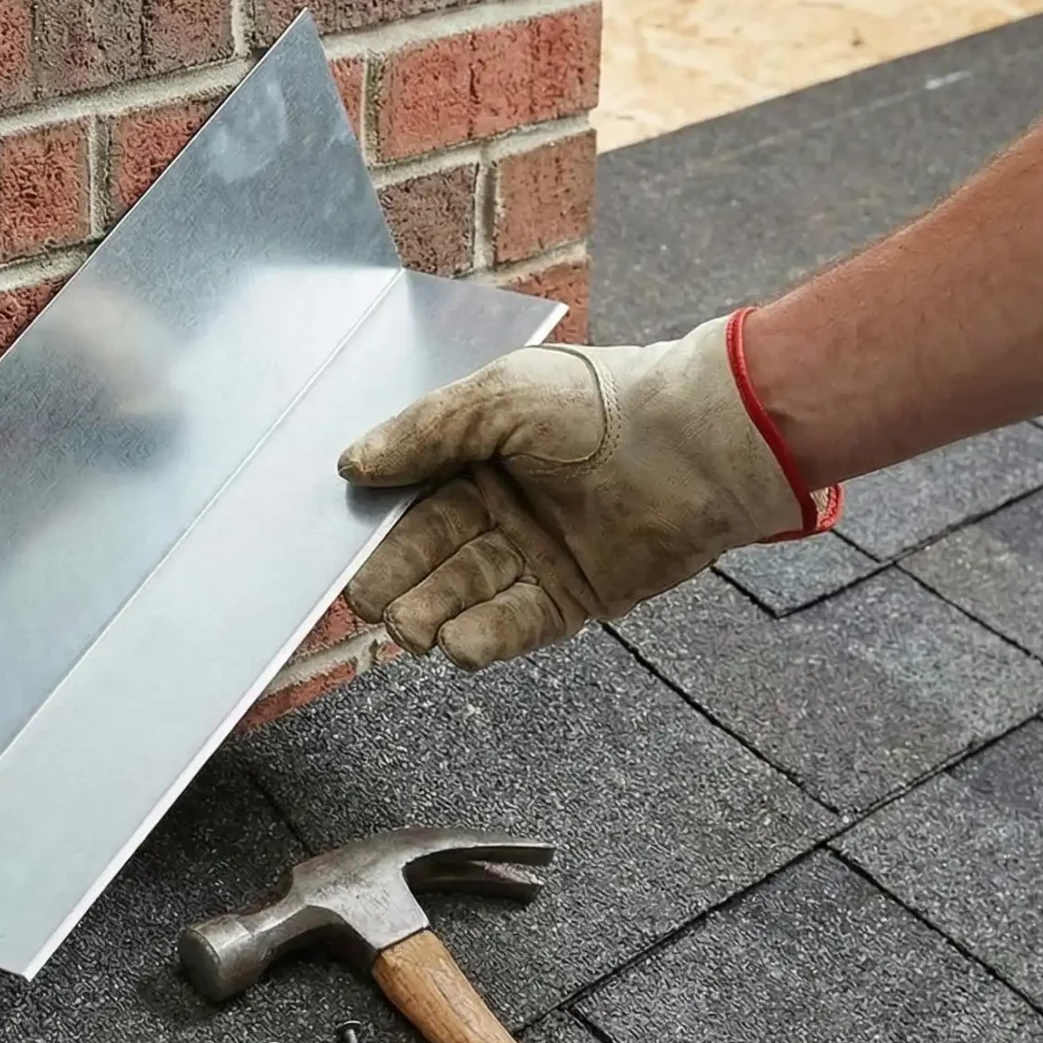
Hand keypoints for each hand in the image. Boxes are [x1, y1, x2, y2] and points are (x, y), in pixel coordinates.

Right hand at [336, 313, 834, 670]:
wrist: (698, 445)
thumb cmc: (602, 404)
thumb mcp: (498, 398)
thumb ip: (423, 433)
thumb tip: (353, 464)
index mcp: (480, 455)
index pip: (411, 499)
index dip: (377, 527)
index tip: (343, 552)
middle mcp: (503, 507)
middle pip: (429, 554)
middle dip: (396, 581)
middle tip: (369, 602)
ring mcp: (536, 555)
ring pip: (464, 594)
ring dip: (431, 614)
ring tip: (411, 629)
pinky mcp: (571, 598)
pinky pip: (513, 625)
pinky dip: (482, 638)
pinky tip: (455, 644)